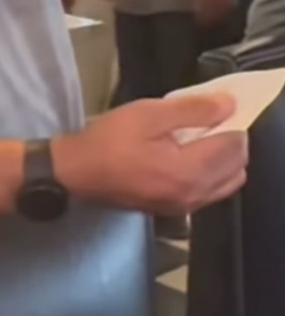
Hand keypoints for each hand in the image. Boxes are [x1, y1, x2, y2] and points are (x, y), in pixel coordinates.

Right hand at [52, 93, 247, 215]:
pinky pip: (210, 193)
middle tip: (211, 118)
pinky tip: (189, 155)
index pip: (234, 147)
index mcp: (189, 171)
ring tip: (202, 136)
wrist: (77, 173)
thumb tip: (229, 105)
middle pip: (237, 168)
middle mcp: (194, 195)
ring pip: (227, 184)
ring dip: (224, 159)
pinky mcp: (174, 210)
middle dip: (233, 141)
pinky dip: (212, 173)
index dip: (233, 122)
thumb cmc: (110, 139)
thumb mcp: (148, 114)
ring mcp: (185, 207)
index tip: (218, 105)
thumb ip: (192, 110)